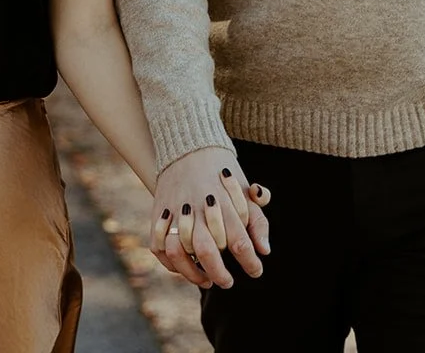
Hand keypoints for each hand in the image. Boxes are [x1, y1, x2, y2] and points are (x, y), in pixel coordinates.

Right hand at [148, 146, 269, 288]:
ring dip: (192, 273)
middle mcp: (198, 207)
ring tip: (206, 280)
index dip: (250, 262)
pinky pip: (159, 245)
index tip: (256, 271)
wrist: (188, 143)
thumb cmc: (222, 172)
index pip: (239, 241)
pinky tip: (185, 267)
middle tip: (228, 282)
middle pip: (208, 251)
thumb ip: (257, 220)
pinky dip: (170, 262)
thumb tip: (264, 250)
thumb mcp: (244, 190)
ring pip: (180, 252)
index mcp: (223, 201)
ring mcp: (175, 209)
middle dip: (220, 274)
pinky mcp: (159, 211)